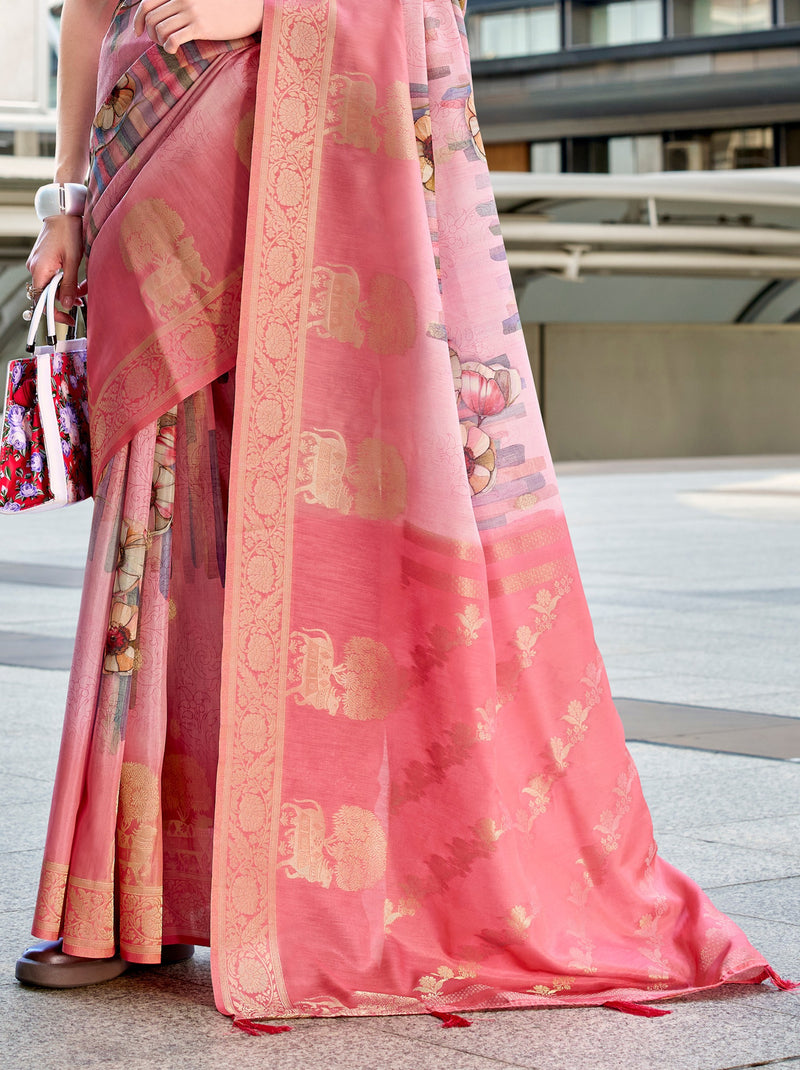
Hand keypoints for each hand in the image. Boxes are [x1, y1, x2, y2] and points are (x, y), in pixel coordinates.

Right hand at [26, 215, 84, 324]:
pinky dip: (61, 281)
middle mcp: (34, 268)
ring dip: (63, 291)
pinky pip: (49, 276)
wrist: (62, 213)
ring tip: (80, 292)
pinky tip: (73, 281)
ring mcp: (37, 263)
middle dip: (62, 301)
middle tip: (79, 303)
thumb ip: (69, 285)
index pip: (42, 300)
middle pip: (46, 294)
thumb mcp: (73, 261)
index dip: (54, 312)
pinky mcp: (41, 259)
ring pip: (49, 285)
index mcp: (40, 270)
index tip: (68, 319)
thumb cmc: (68, 232)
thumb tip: (65, 305)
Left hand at [133, 0, 263, 54]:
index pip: (147, 2)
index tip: (138, 32)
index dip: (138, 19)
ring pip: (160, 29)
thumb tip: (165, 15)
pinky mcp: (200, 26)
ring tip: (168, 45)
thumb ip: (181, 3)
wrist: (249, 9)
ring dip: (159, 41)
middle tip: (157, 41)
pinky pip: (173, 38)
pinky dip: (168, 47)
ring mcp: (190, 11)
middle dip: (149, 33)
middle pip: (150, 18)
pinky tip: (173, 50)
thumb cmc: (225, 6)